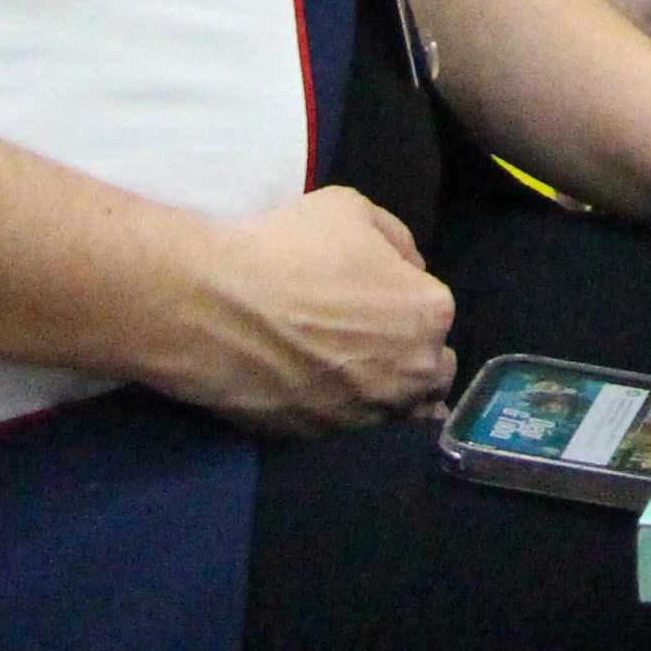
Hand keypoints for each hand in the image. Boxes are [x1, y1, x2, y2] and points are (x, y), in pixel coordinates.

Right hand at [159, 186, 459, 434]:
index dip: (405, 301)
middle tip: (367, 337)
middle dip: (410, 356)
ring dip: (383, 393)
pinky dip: (342, 414)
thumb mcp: (355, 210)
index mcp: (429, 316)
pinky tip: (316, 391)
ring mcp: (368, 415)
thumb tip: (408, 273)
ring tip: (346, 371)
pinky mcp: (323, 440)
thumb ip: (398, 243)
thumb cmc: (289, 249)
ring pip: (396, 411)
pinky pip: (348, 430)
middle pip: (430, 372)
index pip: (436, 314)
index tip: (375, 295)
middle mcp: (411, 375)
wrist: (214, 307)